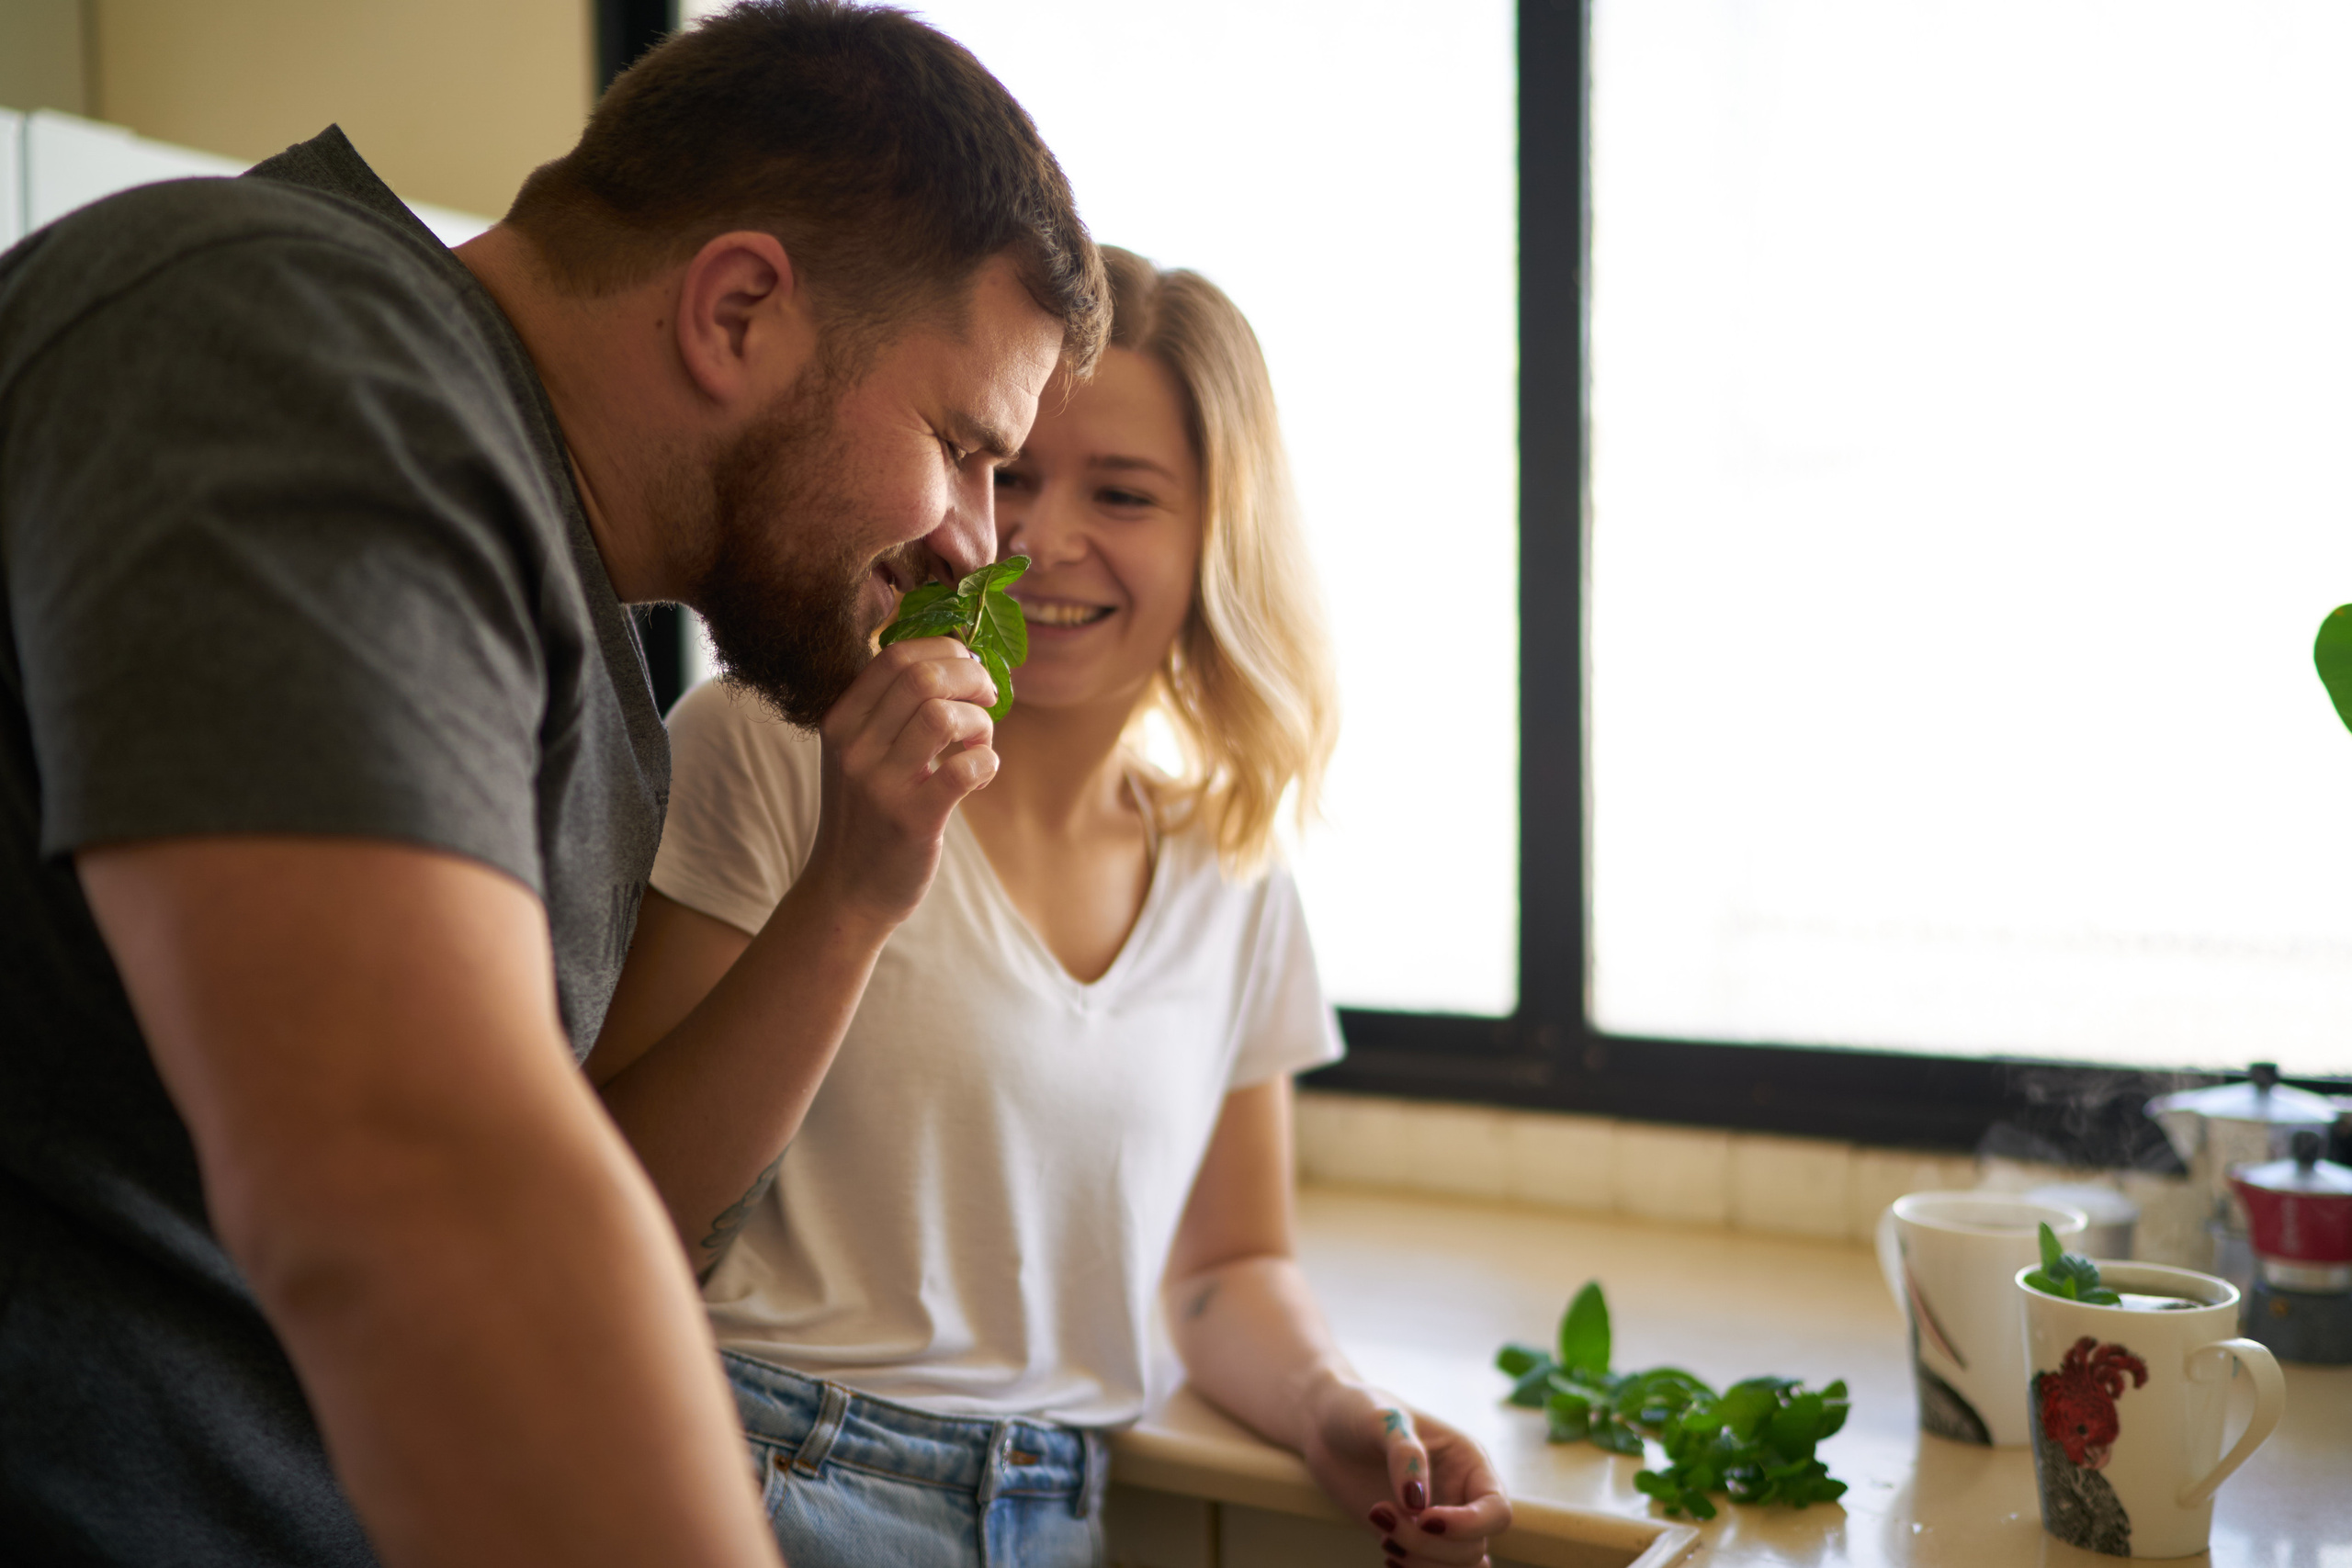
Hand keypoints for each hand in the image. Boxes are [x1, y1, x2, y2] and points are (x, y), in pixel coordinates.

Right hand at [802, 636, 998, 926]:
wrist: (847, 889)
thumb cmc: (868, 813)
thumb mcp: (861, 752)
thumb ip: (893, 708)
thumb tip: (960, 660)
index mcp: (840, 720)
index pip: (895, 655)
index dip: (945, 650)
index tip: (970, 668)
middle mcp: (854, 747)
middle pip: (922, 677)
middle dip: (971, 677)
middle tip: (988, 697)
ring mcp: (880, 784)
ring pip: (943, 716)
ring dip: (979, 721)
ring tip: (979, 742)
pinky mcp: (912, 820)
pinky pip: (964, 769)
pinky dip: (987, 761)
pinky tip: (981, 774)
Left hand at [1300, 1380, 1510, 1567]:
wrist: (1326, 1425)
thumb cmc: (1359, 1410)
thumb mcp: (1383, 1418)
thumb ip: (1405, 1454)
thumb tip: (1417, 1502)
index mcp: (1469, 1463)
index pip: (1496, 1512)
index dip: (1469, 1525)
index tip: (1423, 1519)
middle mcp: (1462, 1497)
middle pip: (1473, 1548)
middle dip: (1428, 1545)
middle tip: (1380, 1515)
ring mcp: (1439, 1522)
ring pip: (1457, 1567)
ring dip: (1421, 1564)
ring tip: (1385, 1537)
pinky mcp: (1414, 1539)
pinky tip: (1387, 1551)